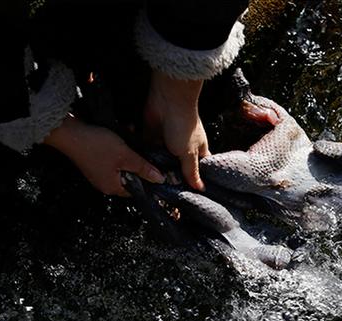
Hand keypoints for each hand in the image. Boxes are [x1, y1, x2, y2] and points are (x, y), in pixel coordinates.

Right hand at [44, 116, 164, 196]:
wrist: (69, 132)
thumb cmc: (97, 145)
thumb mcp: (126, 156)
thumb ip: (144, 168)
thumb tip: (160, 179)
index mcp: (112, 187)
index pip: (137, 190)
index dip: (148, 180)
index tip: (157, 169)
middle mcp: (104, 183)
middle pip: (130, 177)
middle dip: (138, 163)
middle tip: (145, 152)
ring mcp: (98, 173)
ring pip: (122, 166)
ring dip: (129, 154)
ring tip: (132, 140)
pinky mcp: (94, 162)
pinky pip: (112, 160)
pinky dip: (119, 150)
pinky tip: (123, 137)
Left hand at [144, 70, 209, 190]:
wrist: (167, 101)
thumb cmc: (184, 126)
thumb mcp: (189, 153)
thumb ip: (191, 171)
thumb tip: (200, 188)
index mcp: (197, 152)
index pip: (198, 171)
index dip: (194, 182)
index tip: (190, 197)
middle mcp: (182, 149)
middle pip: (177, 169)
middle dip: (172, 179)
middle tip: (167, 197)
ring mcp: (166, 144)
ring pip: (161, 162)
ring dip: (157, 171)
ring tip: (151, 189)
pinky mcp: (152, 138)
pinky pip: (148, 153)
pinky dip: (146, 160)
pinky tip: (141, 172)